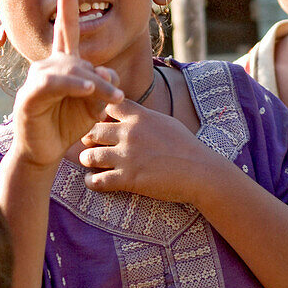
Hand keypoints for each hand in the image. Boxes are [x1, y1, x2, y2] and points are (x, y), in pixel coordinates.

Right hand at [10, 0, 124, 168]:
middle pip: (80, 58)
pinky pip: (54, 84)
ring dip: (94, 85)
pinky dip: (72, 85)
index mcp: (65, 62)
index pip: (66, 27)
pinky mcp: (29, 96)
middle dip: (101, 78)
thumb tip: (108, 73)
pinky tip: (87, 89)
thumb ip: (105, 85)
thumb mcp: (95, 103)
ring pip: (71, 71)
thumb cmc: (68, 124)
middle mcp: (49, 65)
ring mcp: (37, 79)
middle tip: (118, 97)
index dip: (66, 1)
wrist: (45, 151)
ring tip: (111, 98)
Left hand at [78, 97, 220, 203]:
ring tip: (91, 163)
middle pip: (91, 130)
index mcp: (139, 117)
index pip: (107, 105)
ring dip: (87, 160)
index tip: (101, 122)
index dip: (99, 113)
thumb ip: (143, 116)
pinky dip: (91, 182)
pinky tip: (94, 181)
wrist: (200, 172)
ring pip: (88, 156)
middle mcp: (130, 133)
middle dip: (88, 138)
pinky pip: (96, 181)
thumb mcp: (165, 122)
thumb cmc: (186, 147)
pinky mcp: (128, 179)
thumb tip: (129, 113)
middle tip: (91, 145)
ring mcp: (127, 156)